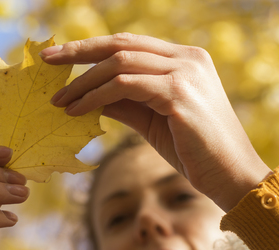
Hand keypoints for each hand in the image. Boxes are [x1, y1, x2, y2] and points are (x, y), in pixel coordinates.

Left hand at [41, 33, 270, 211]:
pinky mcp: (179, 93)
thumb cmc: (193, 151)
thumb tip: (88, 95)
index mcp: (184, 59)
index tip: (61, 56)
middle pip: (120, 44)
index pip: (129, 44)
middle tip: (47, 61)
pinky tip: (77, 109)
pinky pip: (125, 86)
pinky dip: (95, 96)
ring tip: (59, 100)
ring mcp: (185, 73)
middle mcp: (187, 58)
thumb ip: (124, 102)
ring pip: (119, 64)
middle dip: (78, 52)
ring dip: (82, 82)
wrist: (231, 176)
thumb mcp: (152, 120)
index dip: (92, 48)